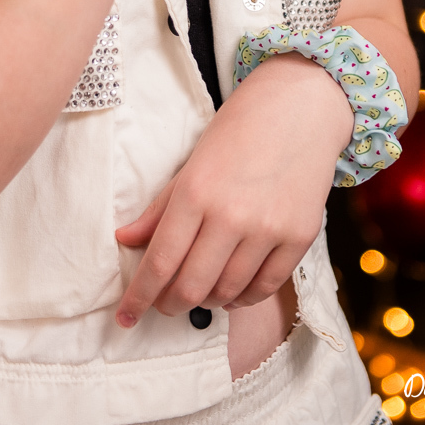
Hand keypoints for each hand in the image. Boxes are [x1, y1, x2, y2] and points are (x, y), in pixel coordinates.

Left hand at [112, 52, 352, 326]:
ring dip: (206, 301)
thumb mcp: (191, 163)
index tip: (124, 316)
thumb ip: (160, 208)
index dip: (139, 296)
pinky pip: (265, 287)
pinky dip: (242, 298)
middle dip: (169, 304)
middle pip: (191, 286)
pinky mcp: (299, 237)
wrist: (299, 107)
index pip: (160, 261)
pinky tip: (231, 291)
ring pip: (227, 292)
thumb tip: (124, 240)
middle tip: (162, 303)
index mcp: (196, 192)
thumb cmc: (238, 131)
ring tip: (197, 290)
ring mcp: (268, 229)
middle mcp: (231, 215)